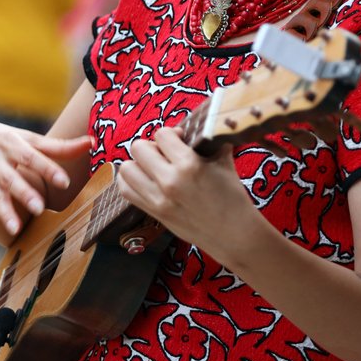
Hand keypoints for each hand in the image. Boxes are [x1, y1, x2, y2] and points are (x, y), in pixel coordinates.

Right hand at [0, 122, 89, 249]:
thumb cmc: (4, 139)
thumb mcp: (27, 137)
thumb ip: (58, 146)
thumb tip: (92, 142)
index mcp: (11, 144)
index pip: (31, 157)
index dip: (48, 169)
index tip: (65, 182)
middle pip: (10, 179)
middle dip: (24, 193)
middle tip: (39, 208)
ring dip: (4, 213)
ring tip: (16, 229)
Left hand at [115, 127, 253, 260]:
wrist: (234, 235)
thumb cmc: (233, 197)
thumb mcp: (224, 162)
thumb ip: (209, 142)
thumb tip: (203, 125)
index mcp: (189, 165)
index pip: (162, 135)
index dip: (171, 133)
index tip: (180, 140)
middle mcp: (169, 182)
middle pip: (138, 148)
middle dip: (151, 146)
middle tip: (164, 154)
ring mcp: (159, 200)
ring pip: (127, 169)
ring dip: (138, 164)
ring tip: (152, 167)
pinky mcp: (154, 213)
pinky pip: (126, 191)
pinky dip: (131, 181)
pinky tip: (145, 180)